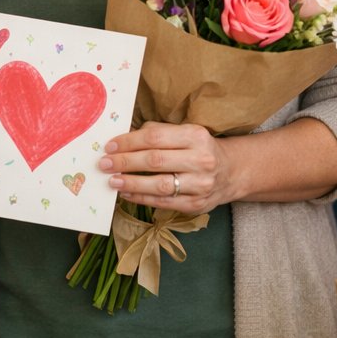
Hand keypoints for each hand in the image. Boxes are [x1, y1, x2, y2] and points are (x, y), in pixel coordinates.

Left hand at [99, 121, 237, 211]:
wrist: (232, 172)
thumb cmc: (201, 149)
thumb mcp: (186, 133)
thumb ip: (158, 133)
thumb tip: (124, 137)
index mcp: (196, 136)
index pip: (155, 138)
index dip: (129, 142)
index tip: (110, 146)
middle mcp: (201, 160)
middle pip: (155, 160)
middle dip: (125, 162)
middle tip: (104, 164)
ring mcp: (200, 184)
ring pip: (159, 185)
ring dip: (131, 183)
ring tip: (112, 181)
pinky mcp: (196, 204)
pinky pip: (164, 202)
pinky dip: (142, 198)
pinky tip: (127, 194)